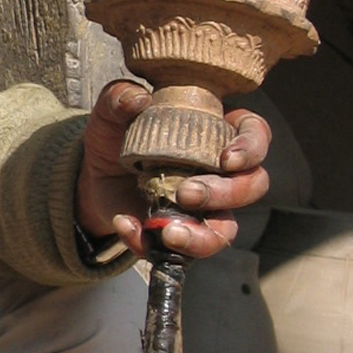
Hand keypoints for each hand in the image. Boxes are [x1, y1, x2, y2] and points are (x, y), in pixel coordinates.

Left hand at [76, 80, 271, 259]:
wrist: (95, 175)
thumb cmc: (117, 135)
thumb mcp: (111, 113)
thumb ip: (119, 99)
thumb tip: (137, 99)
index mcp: (217, 133)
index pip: (256, 134)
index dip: (252, 148)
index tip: (227, 159)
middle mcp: (223, 173)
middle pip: (252, 185)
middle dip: (226, 193)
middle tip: (186, 192)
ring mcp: (208, 208)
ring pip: (226, 230)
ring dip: (202, 237)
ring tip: (167, 232)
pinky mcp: (184, 234)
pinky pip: (182, 253)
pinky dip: (151, 244)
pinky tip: (126, 226)